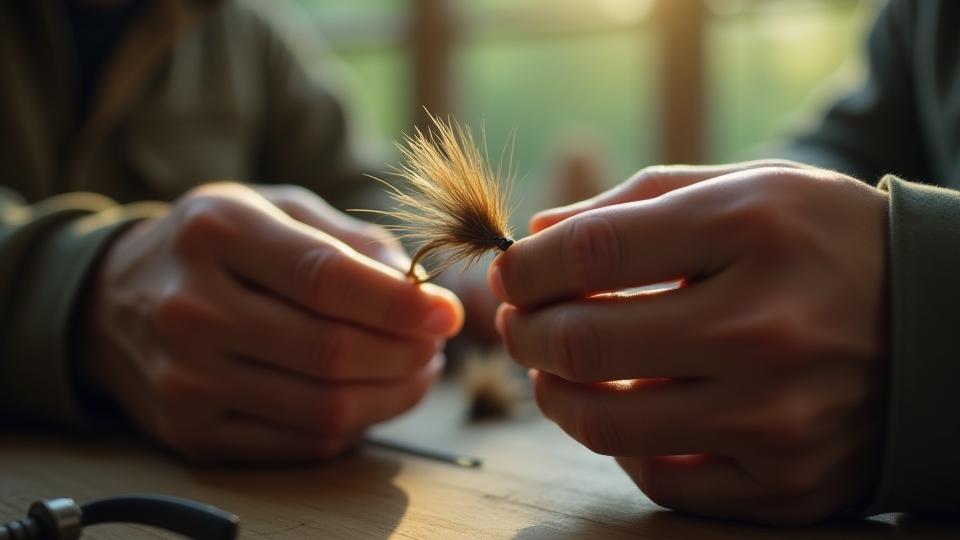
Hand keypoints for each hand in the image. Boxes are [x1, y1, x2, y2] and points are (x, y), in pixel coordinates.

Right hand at [85, 182, 462, 461]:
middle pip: (330, 350)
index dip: (399, 304)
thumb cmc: (215, 246)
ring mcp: (184, 377)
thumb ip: (352, 241)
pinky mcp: (188, 430)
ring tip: (416, 370)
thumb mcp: (276, 209)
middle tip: (435, 346)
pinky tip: (369, 397)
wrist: (110, 299)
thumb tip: (422, 290)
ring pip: (322, 407)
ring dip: (392, 395)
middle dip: (406, 354)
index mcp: (217, 231)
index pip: (325, 278)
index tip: (445, 314)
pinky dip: (352, 426)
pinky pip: (298, 442)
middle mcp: (191, 306)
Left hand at [489, 161, 887, 524]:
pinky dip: (625, 445)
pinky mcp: (788, 482)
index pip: (591, 252)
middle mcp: (765, 329)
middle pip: (582, 344)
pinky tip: (630, 408)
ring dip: (554, 395)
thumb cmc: (821, 242)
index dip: (525, 268)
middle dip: (524, 333)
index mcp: (751, 232)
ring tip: (554, 368)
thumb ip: (634, 203)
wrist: (939, 322)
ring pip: (606, 427)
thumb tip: (536, 237)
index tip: (511, 275)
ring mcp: (778, 417)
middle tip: (519, 323)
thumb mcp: (745, 188)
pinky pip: (661, 480)